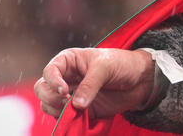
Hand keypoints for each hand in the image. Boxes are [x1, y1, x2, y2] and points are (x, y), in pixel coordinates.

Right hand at [35, 48, 154, 118]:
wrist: (139, 79)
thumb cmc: (121, 64)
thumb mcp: (105, 67)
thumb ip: (90, 85)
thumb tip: (76, 105)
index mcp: (69, 61)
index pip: (49, 71)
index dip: (53, 81)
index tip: (64, 91)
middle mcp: (65, 78)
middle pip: (43, 89)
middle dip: (50, 97)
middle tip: (66, 101)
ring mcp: (71, 96)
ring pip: (49, 106)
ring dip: (56, 110)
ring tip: (75, 109)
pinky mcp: (79, 111)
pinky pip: (64, 118)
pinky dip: (66, 120)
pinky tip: (79, 117)